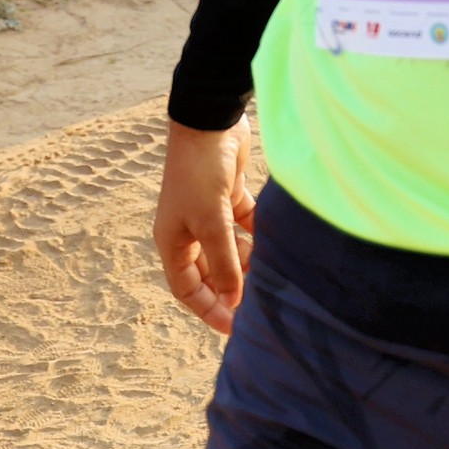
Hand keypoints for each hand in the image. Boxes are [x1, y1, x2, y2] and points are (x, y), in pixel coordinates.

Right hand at [154, 118, 257, 333]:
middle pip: (210, 273)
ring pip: (231, 250)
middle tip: (260, 306)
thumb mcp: (212, 223)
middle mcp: (189, 230)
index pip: (187, 289)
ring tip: (273, 278)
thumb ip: (224, 262)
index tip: (234, 327)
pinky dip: (257, 236)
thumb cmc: (200, 173)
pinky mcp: (229, 196)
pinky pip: (244, 226)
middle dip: (232, 289)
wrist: (210, 121)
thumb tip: (233, 300)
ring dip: (248, 264)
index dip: (209, 309)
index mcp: (173, 242)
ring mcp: (209, 213)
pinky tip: (275, 245)